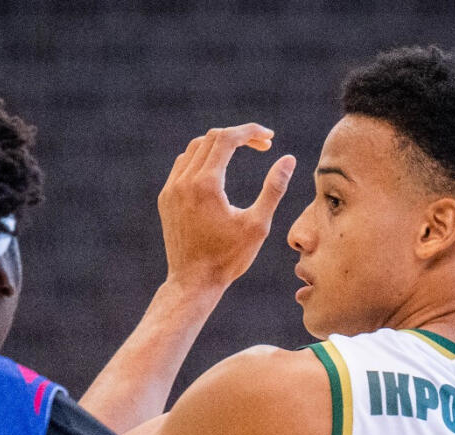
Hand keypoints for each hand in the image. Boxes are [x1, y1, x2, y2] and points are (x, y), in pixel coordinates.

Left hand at [158, 123, 296, 290]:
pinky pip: (183, 165)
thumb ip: (274, 189)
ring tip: (243, 151)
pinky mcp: (166, 199)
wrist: (193, 283)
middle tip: (263, 145)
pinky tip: (218, 169)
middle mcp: (184, 182)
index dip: (250, 132)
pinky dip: (202, 158)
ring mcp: (171, 190)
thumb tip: (288, 159)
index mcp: (206, 184)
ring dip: (219, 145)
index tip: (269, 137)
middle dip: (239, 136)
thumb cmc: (228, 258)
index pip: (227, 139)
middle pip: (211, 138)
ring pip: (194, 148)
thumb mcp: (258, 225)